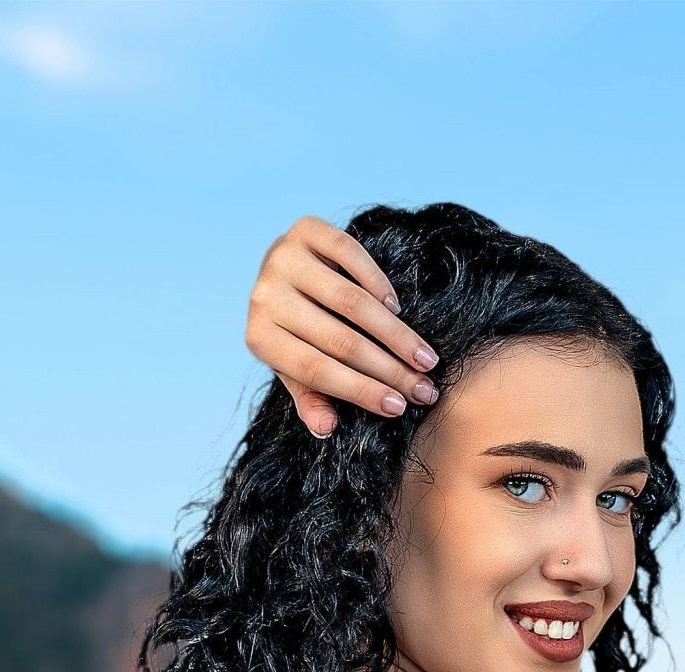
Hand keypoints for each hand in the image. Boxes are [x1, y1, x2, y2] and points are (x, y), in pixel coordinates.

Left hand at [245, 215, 440, 437]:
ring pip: (352, 303)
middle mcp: (264, 297)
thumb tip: (326, 428)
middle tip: (424, 388)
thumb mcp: (294, 368)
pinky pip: (350, 255)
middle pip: (340, 341)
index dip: (360, 391)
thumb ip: (310, 397)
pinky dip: (378, 283)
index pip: (316, 372)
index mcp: (259, 339)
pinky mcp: (304, 229)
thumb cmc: (293, 330)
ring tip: (425, 357)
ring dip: (396, 334)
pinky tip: (396, 309)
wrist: (278, 271)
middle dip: (389, 370)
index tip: (398, 407)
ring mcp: (282, 259)